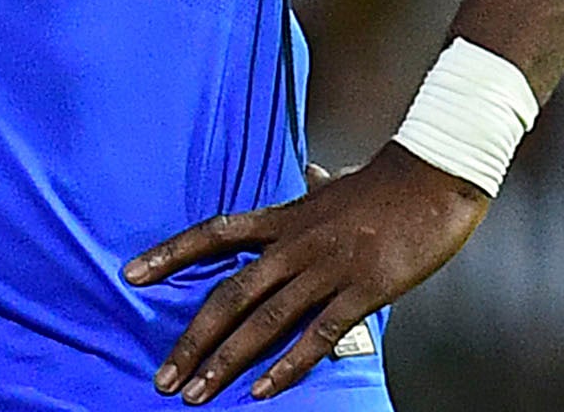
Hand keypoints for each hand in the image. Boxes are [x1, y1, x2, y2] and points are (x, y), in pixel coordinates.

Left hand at [123, 143, 488, 402]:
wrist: (432, 179)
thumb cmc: (384, 184)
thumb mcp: (337, 184)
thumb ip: (316, 189)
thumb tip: (312, 173)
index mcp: (283, 218)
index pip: (213, 234)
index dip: (170, 254)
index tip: (132, 274)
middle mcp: (294, 245)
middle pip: (229, 294)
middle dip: (192, 339)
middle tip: (164, 375)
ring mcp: (325, 269)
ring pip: (263, 321)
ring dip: (226, 361)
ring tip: (197, 393)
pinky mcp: (361, 291)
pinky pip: (316, 336)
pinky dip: (287, 366)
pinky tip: (261, 390)